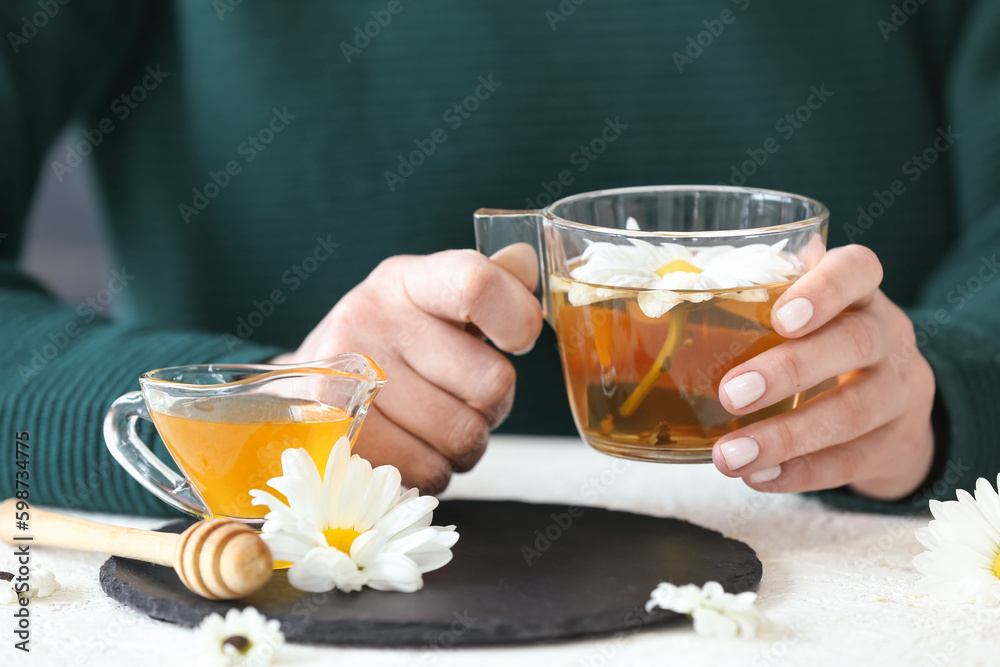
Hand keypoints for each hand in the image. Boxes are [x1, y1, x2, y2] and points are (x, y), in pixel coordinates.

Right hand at [272, 245, 541, 493]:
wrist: (308, 390)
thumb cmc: (393, 347)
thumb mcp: (436, 305)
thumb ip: (492, 285)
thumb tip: (525, 260)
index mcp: (406, 280)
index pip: (477, 285)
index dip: (517, 319)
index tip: (518, 340)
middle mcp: (370, 318)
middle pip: (490, 381)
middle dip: (493, 406)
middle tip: (463, 399)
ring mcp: (346, 376)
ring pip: (463, 436)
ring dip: (464, 445)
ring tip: (434, 427)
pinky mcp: (335, 436)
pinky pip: (427, 470)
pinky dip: (431, 471)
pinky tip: (410, 449)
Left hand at [711, 245, 935, 499]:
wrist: (893, 408)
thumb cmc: (821, 346)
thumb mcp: (803, 317)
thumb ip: (752, 307)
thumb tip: (653, 309)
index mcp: (859, 291)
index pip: (857, 270)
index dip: (824, 290)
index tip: (780, 317)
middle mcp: (888, 333)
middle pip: (853, 343)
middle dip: (788, 371)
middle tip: (730, 394)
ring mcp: (901, 390)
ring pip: (853, 412)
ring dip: (785, 437)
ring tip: (729, 456)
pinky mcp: (897, 442)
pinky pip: (852, 460)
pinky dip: (801, 472)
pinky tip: (759, 477)